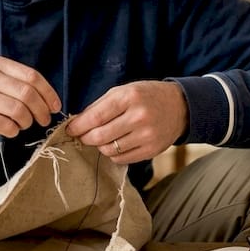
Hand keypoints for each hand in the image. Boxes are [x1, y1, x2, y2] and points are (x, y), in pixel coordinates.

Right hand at [0, 55, 60, 150]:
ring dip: (26, 122)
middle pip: (27, 93)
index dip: (48, 93)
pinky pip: (6, 125)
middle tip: (44, 120)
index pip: (31, 76)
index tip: (55, 106)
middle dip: (41, 110)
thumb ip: (15, 84)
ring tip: (24, 125)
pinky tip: (10, 131)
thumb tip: (49, 99)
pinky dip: (13, 131)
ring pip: (18, 110)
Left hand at [64, 81, 186, 163]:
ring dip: (100, 146)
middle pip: (100, 136)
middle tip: (83, 136)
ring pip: (109, 150)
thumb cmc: (146, 96)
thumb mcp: (123, 91)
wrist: (179, 107)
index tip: (70, 129)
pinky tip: (117, 144)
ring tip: (103, 138)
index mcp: (129, 97)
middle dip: (86, 138)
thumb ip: (100, 106)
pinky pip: (121, 159)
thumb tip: (77, 123)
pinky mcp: (152, 150)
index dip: (78, 126)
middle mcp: (139, 117)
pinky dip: (113, 154)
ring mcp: (147, 136)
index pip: (96, 116)